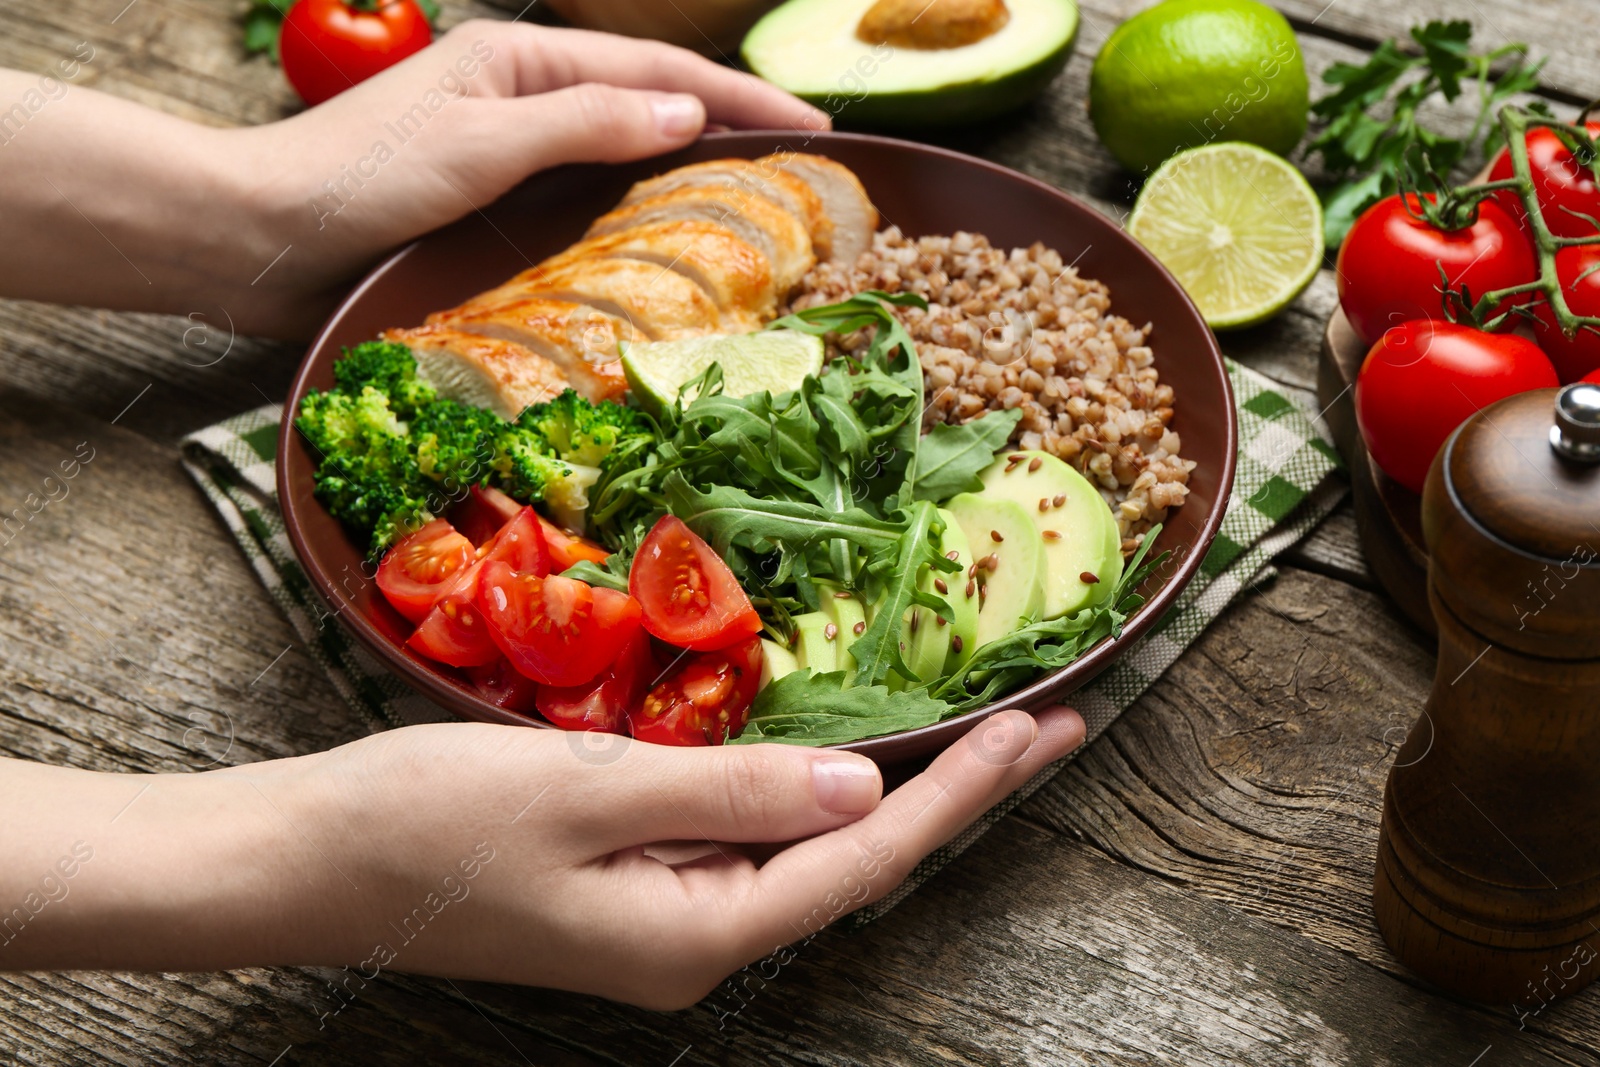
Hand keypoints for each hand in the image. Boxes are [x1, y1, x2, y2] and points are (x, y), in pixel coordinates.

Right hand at [0, 708, 1083, 1008]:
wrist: (308, 858)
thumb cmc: (429, 821)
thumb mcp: (587, 792)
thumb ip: (729, 791)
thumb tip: (864, 790)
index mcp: (697, 934)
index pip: (863, 859)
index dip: (960, 793)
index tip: (1039, 730)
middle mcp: (699, 944)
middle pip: (856, 862)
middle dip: (958, 792)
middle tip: (1053, 726)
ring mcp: (667, 920)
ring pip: (810, 851)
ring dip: (898, 787)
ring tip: (984, 733)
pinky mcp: (637, 887)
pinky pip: (752, 838)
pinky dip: (816, 790)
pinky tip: (854, 757)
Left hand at [232, 20, 830, 336]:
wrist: (259, 238)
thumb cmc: (359, 180)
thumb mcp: (482, 140)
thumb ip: (585, 121)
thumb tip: (687, 116)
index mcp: (519, 61)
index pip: (655, 74)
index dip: (737, 96)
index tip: (812, 126)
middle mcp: (517, 101)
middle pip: (644, 108)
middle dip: (724, 131)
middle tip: (800, 172)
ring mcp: (503, 156)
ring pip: (617, 159)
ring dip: (683, 177)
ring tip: (753, 210)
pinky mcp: (485, 211)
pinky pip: (581, 206)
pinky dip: (631, 218)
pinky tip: (661, 249)